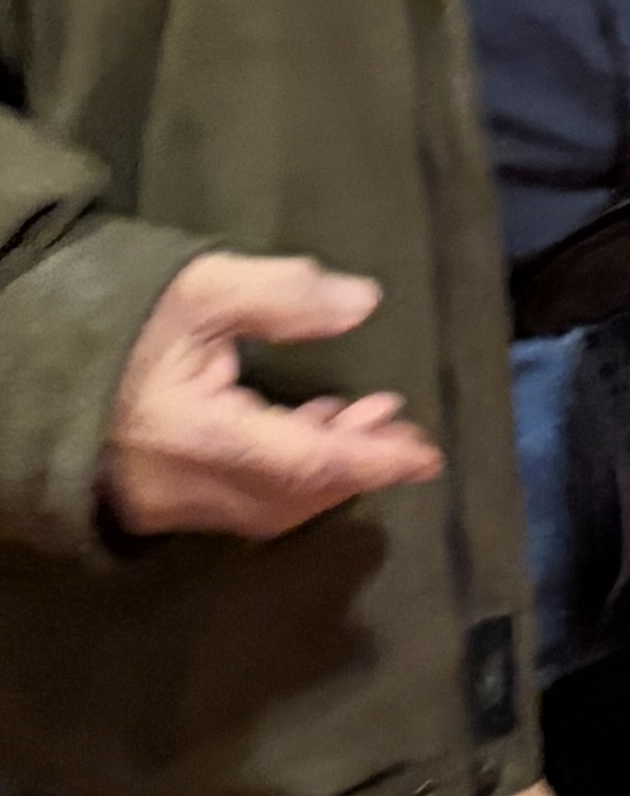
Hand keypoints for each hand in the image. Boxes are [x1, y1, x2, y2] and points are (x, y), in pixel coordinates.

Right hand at [102, 255, 444, 544]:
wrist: (32, 358)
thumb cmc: (121, 319)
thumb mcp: (201, 286)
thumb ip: (283, 295)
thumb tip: (362, 302)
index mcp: (195, 436)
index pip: (303, 464)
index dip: (370, 460)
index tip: (425, 455)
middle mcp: (180, 487)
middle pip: (290, 498)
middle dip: (354, 466)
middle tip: (400, 427)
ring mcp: (163, 504)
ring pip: (265, 509)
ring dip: (323, 472)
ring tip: (364, 421)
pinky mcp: (154, 506)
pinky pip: (236, 506)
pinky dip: (284, 478)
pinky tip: (307, 433)